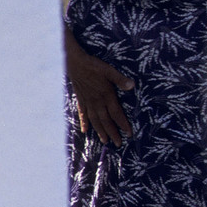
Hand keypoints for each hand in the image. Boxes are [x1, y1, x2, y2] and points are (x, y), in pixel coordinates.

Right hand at [65, 27, 133, 145]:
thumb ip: (120, 79)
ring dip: (101, 131)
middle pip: (106, 121)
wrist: (73, 62)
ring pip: (95, 120)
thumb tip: (132, 85)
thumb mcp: (109, 70)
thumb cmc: (92, 65)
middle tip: (118, 144)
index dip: (123, 124)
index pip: (116, 114)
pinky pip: (83, 114)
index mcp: (106, 95)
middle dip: (113, 133)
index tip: (129, 134)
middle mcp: (97, 102)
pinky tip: (85, 130)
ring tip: (105, 141)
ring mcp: (87, 101)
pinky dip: (84, 122)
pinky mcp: (80, 99)